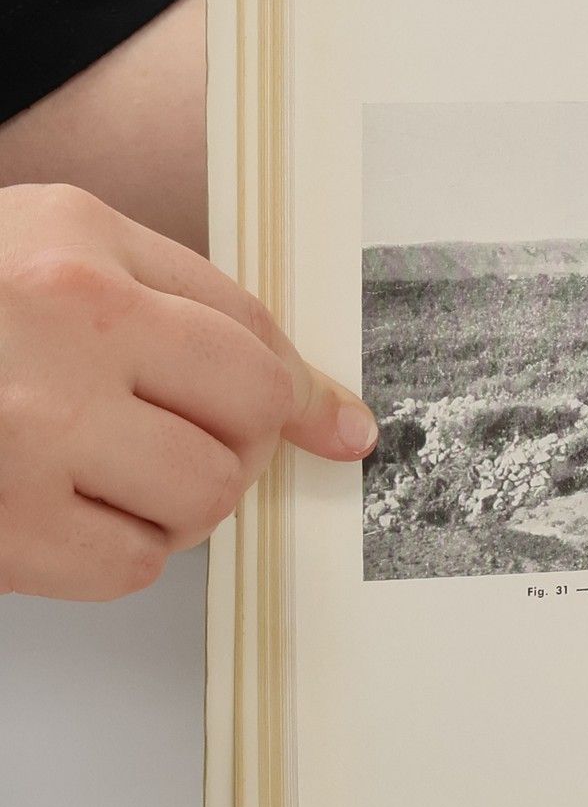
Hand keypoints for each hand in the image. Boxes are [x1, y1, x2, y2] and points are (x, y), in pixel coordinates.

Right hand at [0, 183, 375, 599]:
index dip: (303, 395)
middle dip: (233, 442)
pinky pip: (129, 568)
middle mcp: (54, 352)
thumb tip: (313, 399)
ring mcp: (19, 448)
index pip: (253, 347)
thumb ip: (189, 297)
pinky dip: (120, 549)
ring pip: (199, 505)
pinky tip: (66, 506)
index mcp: (75, 269)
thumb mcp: (56, 238)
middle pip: (241, 431)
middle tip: (180, 431)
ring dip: (179, 499)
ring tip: (110, 463)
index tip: (336, 427)